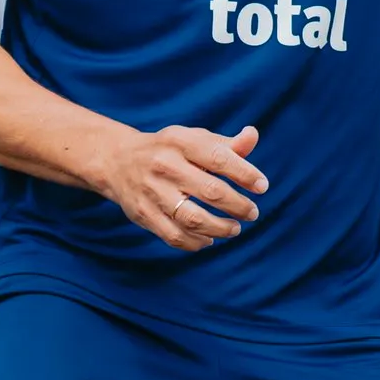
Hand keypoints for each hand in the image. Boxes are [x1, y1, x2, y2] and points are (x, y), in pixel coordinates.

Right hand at [101, 123, 265, 251]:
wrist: (117, 161)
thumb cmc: (167, 150)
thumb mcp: (192, 138)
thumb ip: (225, 143)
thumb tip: (252, 137)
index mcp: (179, 141)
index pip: (218, 158)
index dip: (245, 174)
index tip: (262, 186)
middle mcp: (164, 165)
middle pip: (210, 191)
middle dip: (238, 205)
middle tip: (252, 212)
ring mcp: (151, 192)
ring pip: (192, 218)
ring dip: (220, 228)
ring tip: (235, 229)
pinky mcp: (143, 214)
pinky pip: (174, 236)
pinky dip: (196, 242)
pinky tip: (210, 239)